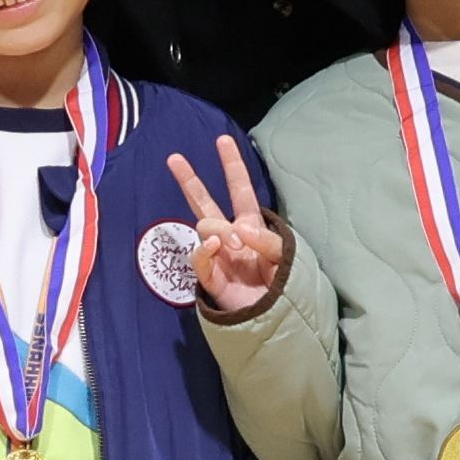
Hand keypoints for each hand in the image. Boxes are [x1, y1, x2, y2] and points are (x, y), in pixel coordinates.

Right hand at [166, 135, 290, 319]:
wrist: (277, 319)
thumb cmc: (284, 286)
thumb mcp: (285, 256)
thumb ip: (265, 239)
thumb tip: (236, 229)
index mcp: (251, 226)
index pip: (239, 190)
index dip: (232, 165)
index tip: (222, 140)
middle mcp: (231, 236)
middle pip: (205, 202)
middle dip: (190, 181)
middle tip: (174, 159)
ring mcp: (218, 255)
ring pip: (204, 225)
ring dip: (218, 228)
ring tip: (234, 244)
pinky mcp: (211, 277)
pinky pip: (199, 256)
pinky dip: (205, 248)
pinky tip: (216, 245)